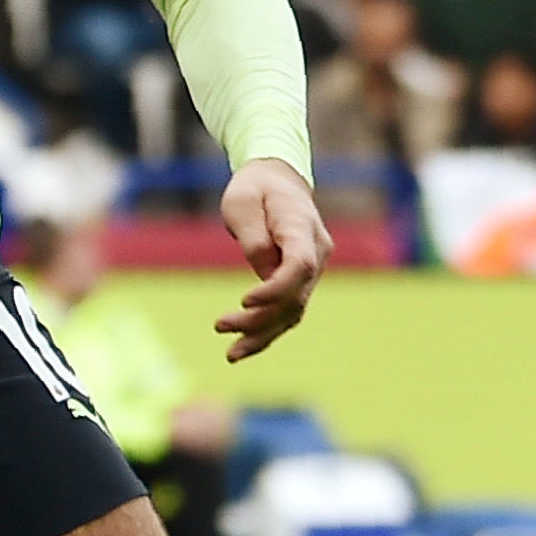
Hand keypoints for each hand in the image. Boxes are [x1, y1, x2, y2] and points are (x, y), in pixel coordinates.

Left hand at [217, 157, 330, 361]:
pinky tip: (241, 349)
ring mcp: (312, 270)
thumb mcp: (242, 203)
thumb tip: (261, 273)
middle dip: (259, 319)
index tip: (244, 301)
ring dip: (262, 334)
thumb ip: (253, 238)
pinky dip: (267, 331)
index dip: (275, 289)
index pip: (300, 266)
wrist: (277, 181)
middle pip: (295, 296)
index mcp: (302, 228)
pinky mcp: (300, 282)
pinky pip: (287, 311)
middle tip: (219, 326)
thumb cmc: (255, 189)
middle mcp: (316, 252)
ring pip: (294, 311)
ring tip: (231, 354)